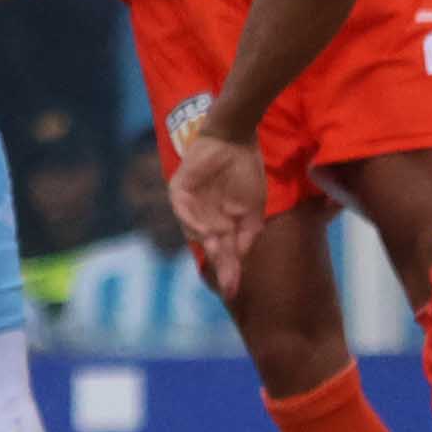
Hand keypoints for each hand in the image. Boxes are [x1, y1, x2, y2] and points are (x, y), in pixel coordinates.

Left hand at [167, 134, 267, 289]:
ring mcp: (189, 206)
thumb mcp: (253, 211)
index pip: (223, 254)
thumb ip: (247, 235)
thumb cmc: (245, 173)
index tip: (234, 291)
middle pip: (210, 248)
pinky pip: (181, 211)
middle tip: (228, 283)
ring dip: (209, 243)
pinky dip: (192, 222)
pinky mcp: (178, 191)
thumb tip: (239, 261)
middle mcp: (203, 220)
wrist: (235, 140)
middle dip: (220, 265)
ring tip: (223, 251)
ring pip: (195, 232)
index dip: (229, 272)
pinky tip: (206, 231)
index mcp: (220, 225)